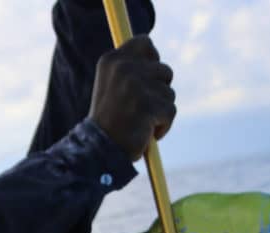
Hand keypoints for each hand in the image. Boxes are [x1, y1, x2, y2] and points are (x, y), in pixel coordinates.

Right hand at [89, 36, 175, 161]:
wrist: (99, 151)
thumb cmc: (109, 123)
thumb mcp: (112, 88)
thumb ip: (130, 71)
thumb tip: (156, 62)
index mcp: (112, 60)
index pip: (145, 43)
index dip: (153, 61)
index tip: (149, 80)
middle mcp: (123, 67)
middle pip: (165, 70)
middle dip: (160, 92)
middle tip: (143, 110)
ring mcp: (136, 85)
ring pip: (169, 93)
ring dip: (161, 112)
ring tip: (142, 123)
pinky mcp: (148, 105)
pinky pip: (170, 111)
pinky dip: (163, 126)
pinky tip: (147, 134)